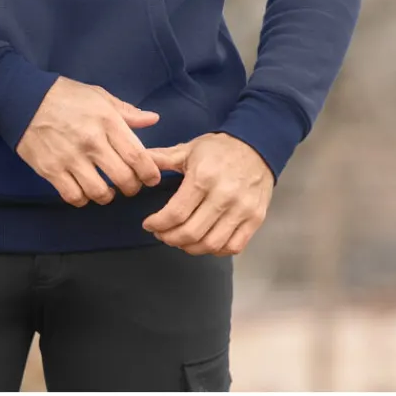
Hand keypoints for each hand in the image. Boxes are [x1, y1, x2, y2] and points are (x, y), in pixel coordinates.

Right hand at [16, 77, 166, 204]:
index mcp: (107, 121)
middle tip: (130, 185)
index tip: (151, 178)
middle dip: (132, 187)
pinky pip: (73, 196)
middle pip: (123, 178)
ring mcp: (70, 157)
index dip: (149, 173)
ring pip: (99, 192)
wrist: (22, 99)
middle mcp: (91, 141)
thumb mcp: (98, 96)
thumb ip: (126, 111)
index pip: (137, 156)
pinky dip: (83, 199)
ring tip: (107, 190)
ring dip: (108, 196)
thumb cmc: (64, 95)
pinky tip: (84, 191)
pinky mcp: (50, 170)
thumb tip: (153, 119)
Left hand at [141, 132, 273, 254]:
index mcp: (203, 178)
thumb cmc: (219, 148)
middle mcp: (223, 196)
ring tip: (180, 240)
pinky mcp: (255, 219)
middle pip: (191, 233)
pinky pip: (234, 246)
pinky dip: (216, 250)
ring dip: (190, 248)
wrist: (258, 145)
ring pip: (211, 244)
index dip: (158, 224)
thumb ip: (161, 158)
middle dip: (170, 238)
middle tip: (162, 234)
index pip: (175, 213)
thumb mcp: (188, 149)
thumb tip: (137, 162)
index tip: (149, 224)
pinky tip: (205, 242)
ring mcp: (242, 210)